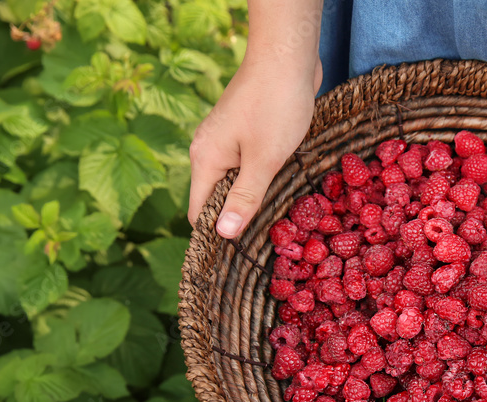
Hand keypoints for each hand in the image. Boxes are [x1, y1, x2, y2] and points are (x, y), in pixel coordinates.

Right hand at [187, 54, 321, 237]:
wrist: (288, 56)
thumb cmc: (276, 106)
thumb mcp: (264, 160)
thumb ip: (244, 197)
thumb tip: (223, 234)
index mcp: (205, 159)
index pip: (198, 212)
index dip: (215, 236)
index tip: (239, 258)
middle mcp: (208, 150)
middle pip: (215, 198)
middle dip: (237, 219)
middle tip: (265, 243)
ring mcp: (226, 139)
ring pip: (234, 181)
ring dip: (252, 197)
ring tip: (276, 219)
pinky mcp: (246, 130)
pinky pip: (248, 164)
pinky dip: (261, 177)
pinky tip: (281, 187)